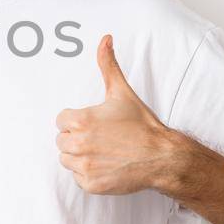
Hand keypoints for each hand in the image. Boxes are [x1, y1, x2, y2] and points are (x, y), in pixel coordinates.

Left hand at [55, 33, 181, 195]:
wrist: (162, 156)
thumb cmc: (141, 124)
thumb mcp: (122, 92)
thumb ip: (108, 65)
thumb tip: (105, 39)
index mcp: (80, 120)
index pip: (61, 121)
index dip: (77, 121)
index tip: (95, 124)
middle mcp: (78, 144)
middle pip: (62, 141)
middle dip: (77, 139)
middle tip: (102, 138)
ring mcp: (84, 166)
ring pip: (67, 160)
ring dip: (80, 157)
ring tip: (104, 152)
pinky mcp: (91, 184)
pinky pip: (78, 179)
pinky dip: (90, 174)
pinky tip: (107, 166)